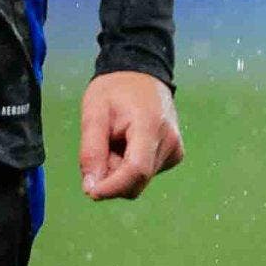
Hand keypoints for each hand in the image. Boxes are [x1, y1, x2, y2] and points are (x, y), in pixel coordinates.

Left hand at [78, 71, 182, 200]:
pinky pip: (146, 174)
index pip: (136, 170)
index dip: (113, 187)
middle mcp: (170, 142)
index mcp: (150, 126)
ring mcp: (175, 150)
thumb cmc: (115, 90)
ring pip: (140, 180)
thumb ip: (91, 151)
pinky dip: (129, 167)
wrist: (141, 74)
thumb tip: (91, 188)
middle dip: (112, 178)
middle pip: (137, 181)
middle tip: (100, 150)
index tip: (91, 191)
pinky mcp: (174, 155)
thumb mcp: (93, 112)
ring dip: (119, 171)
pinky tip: (127, 144)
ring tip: (115, 141)